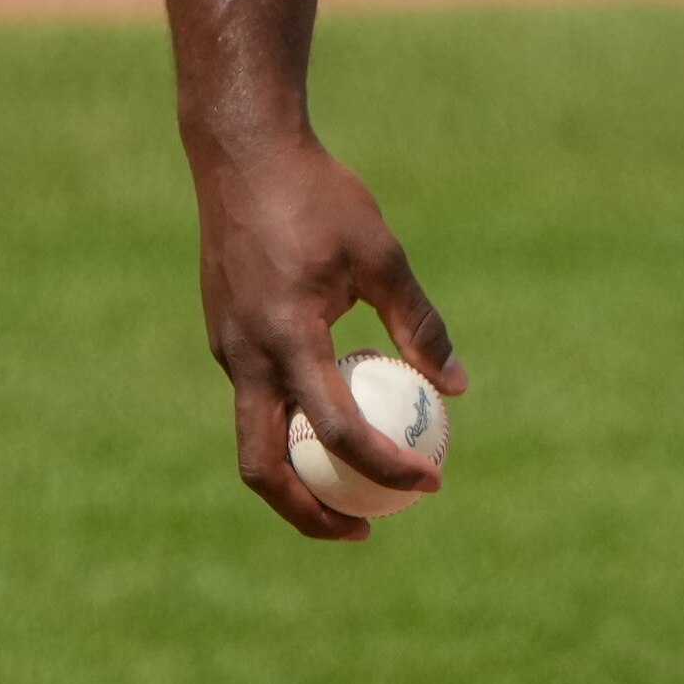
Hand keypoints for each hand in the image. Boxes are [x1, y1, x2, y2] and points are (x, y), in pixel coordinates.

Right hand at [190, 126, 467, 539]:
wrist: (242, 154)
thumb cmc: (319, 196)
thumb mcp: (381, 254)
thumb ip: (418, 322)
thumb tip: (458, 386)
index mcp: (287, 338)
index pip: (335, 430)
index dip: (384, 467)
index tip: (427, 484)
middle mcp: (246, 355)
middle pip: (263, 469)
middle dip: (309, 513)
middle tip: (363, 530)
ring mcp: (227, 348)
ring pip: (252, 439)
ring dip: (296, 476)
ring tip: (350, 489)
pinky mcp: (225, 335)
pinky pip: (254, 401)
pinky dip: (288, 428)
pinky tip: (330, 415)